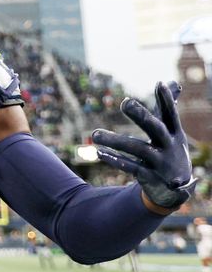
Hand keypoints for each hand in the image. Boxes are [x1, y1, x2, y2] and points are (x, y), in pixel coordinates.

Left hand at [92, 81, 195, 210]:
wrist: (177, 189)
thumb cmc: (170, 149)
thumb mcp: (173, 131)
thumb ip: (167, 108)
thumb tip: (171, 82)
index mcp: (174, 133)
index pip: (171, 114)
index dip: (167, 100)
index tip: (159, 83)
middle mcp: (169, 146)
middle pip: (156, 129)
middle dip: (142, 116)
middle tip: (125, 103)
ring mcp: (160, 162)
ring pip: (137, 149)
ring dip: (116, 141)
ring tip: (94, 134)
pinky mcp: (149, 176)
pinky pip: (131, 167)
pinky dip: (115, 159)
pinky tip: (99, 153)